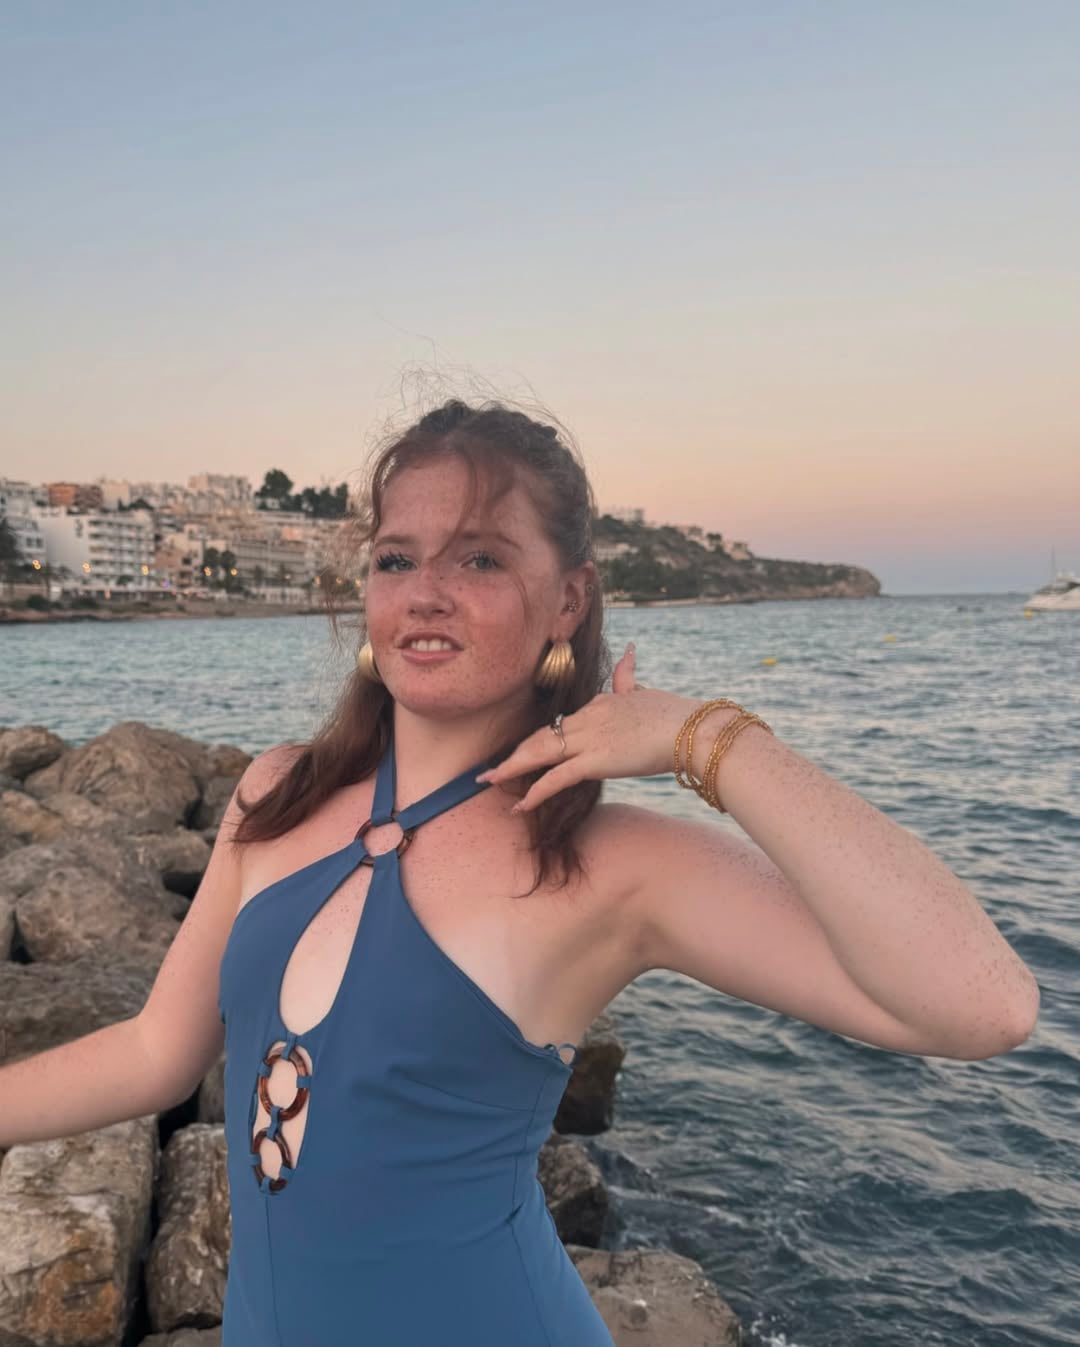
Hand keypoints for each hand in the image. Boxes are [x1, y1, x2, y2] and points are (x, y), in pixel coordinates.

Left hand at [475, 642, 701, 811]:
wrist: (691, 731)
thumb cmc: (673, 715)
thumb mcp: (644, 692)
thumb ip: (629, 676)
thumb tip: (630, 652)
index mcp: (597, 704)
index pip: (560, 725)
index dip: (538, 742)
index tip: (522, 754)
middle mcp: (587, 718)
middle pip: (540, 737)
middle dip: (513, 754)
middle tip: (488, 771)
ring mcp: (589, 738)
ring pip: (540, 753)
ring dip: (511, 768)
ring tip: (489, 782)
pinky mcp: (596, 760)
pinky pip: (556, 777)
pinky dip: (535, 791)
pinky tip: (520, 804)